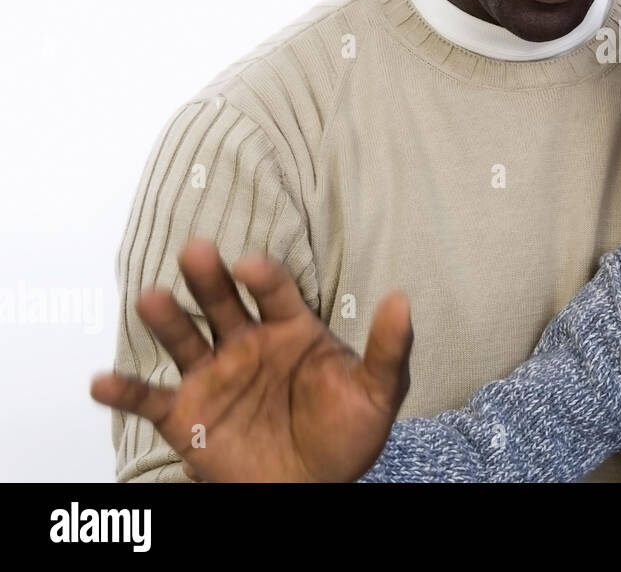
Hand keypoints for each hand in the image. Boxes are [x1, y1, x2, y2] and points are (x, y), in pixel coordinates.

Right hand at [90, 238, 412, 481]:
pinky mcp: (186, 415)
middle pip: (222, 302)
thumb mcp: (378, 393)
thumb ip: (389, 348)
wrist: (313, 488)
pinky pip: (149, 400)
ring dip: (166, 320)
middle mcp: (246, 344)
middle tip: (196, 250)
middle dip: (209, 277)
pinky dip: (123, 392)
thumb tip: (403, 300)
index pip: (274, 292)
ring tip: (151, 299)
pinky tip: (100, 382)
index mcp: (291, 331)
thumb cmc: (346, 435)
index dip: (262, 276)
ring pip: (183, 340)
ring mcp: (213, 376)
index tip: (250, 264)